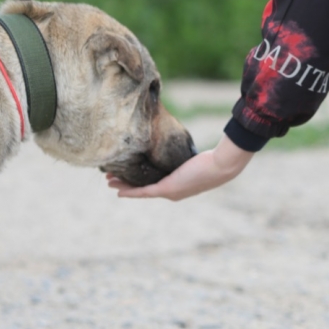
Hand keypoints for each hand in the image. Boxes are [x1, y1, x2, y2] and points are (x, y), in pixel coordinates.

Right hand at [106, 135, 253, 200]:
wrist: (219, 166)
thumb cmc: (210, 159)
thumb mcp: (190, 155)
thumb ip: (179, 150)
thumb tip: (173, 136)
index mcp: (175, 184)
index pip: (150, 182)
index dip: (136, 179)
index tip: (124, 175)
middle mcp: (170, 191)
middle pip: (142, 187)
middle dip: (126, 182)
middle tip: (110, 178)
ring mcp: (168, 192)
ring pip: (140, 190)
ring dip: (124, 186)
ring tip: (109, 181)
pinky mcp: (168, 188)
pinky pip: (145, 191)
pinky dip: (131, 191)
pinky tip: (119, 191)